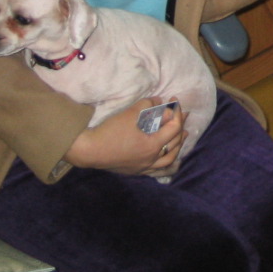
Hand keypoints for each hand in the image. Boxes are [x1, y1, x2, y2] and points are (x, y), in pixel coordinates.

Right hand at [65, 96, 187, 175]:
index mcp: (153, 145)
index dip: (177, 112)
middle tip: (182, 114)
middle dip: (180, 126)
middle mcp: (152, 159)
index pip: (174, 127)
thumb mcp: (131, 113)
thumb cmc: (111, 131)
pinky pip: (158, 170)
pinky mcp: (136, 171)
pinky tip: (171, 162)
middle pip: (174, 142)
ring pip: (169, 159)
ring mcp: (144, 167)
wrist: (89, 150)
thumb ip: (148, 105)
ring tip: (183, 136)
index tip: (174, 100)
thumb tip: (159, 101)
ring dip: (178, 146)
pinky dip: (167, 165)